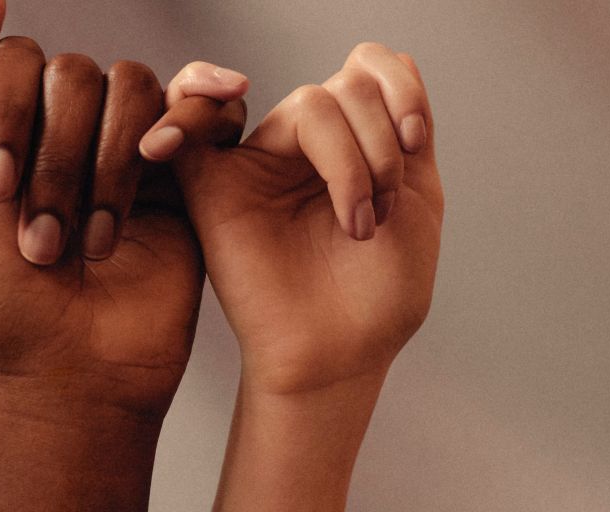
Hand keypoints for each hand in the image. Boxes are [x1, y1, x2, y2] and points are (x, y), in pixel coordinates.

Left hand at [0, 0, 246, 511]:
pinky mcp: (185, 171)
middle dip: (55, 162)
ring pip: (132, 88)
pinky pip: (200, 106)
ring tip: (93, 241)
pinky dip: (188, 120)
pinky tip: (165, 157)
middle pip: (74, 74)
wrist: (70, 369)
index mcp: (8, 124)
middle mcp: (68, 126)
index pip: (14, 60)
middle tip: (43, 240)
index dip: (6, 117)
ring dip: (108, 170)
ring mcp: (130, 146)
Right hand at [145, 42, 442, 393]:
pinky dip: (192, 106)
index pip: (370, 69)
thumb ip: (406, 126)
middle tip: (381, 212)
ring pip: (309, 104)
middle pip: (347, 87)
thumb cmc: (379, 294)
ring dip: (352, 161)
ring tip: (357, 224)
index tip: (415, 144)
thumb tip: (390, 58)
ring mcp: (261, 163)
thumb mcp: (417, 198)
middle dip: (381, 144)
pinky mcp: (213, 187)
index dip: (399, 89)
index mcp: (355, 143)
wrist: (341, 355)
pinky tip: (214, 105)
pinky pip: (193, 126)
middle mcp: (307, 146)